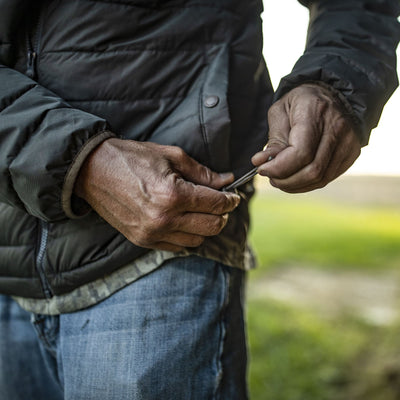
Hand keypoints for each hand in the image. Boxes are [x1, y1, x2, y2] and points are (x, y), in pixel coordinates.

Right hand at [74, 138, 239, 251]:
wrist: (93, 171)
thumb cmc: (131, 158)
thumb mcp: (171, 156)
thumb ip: (202, 172)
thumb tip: (226, 181)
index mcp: (173, 195)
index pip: (216, 204)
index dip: (230, 200)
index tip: (233, 196)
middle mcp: (164, 219)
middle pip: (212, 227)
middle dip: (222, 215)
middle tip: (220, 204)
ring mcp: (152, 234)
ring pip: (197, 240)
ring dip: (204, 227)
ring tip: (200, 212)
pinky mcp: (142, 241)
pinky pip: (177, 246)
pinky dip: (186, 236)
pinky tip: (182, 221)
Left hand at [251, 83, 360, 192]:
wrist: (332, 94)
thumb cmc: (300, 103)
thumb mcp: (280, 112)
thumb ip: (273, 140)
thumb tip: (260, 163)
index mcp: (315, 111)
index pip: (301, 152)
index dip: (279, 167)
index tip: (262, 169)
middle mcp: (337, 128)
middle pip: (312, 170)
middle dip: (286, 181)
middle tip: (270, 178)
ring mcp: (348, 143)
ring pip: (320, 179)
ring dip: (295, 185)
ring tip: (280, 179)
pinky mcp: (351, 154)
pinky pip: (327, 178)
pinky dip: (306, 184)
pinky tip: (294, 179)